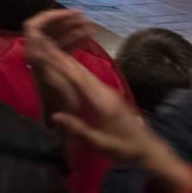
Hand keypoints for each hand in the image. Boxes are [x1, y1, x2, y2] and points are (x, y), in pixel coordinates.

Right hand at [24, 12, 191, 192]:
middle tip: (43, 43)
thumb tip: (55, 116)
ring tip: (51, 49)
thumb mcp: (100, 143)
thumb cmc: (123, 148)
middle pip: (79, 70)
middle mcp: (104, 91)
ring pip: (84, 72)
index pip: (77, 79)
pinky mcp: (108, 94)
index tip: (45, 53)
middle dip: (61, 57)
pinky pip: (88, 77)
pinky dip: (75, 69)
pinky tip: (68, 66)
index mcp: (101, 102)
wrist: (148, 149)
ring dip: (68, 60)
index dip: (60, 65)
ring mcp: (107, 91)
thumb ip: (78, 129)